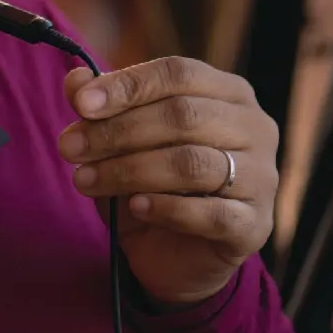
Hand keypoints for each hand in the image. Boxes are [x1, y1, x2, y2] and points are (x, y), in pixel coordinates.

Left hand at [56, 57, 277, 307]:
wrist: (179, 258)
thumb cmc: (154, 188)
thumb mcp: (120, 146)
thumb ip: (100, 110)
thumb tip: (76, 79)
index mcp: (229, 93)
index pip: (180, 73)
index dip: (128, 85)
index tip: (81, 105)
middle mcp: (255, 128)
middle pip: (184, 115)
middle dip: (118, 131)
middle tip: (70, 148)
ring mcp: (262, 177)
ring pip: (192, 163)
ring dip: (130, 170)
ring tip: (86, 180)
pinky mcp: (254, 224)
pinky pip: (209, 213)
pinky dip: (166, 208)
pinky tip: (135, 208)